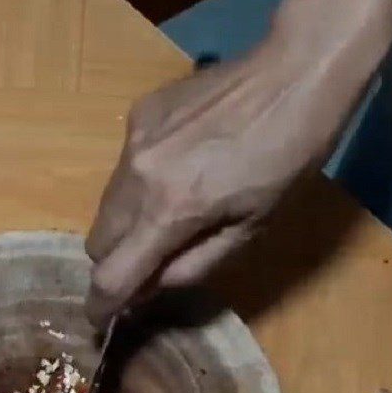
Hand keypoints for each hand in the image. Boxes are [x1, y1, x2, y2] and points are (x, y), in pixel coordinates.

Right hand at [84, 0, 391, 326]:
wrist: (294, 71)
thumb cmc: (289, 159)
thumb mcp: (250, 229)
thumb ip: (192, 266)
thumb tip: (148, 288)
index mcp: (170, 210)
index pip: (111, 276)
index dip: (101, 306)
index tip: (100, 321)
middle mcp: (137, 176)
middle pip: (97, 242)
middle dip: (115, 263)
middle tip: (148, 264)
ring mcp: (132, 140)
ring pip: (104, 205)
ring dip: (125, 225)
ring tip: (170, 210)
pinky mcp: (137, 114)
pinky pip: (122, 168)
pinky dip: (139, 184)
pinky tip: (178, 166)